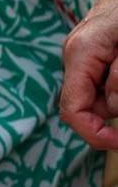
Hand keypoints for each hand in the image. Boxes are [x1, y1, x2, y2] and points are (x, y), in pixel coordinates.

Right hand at [61, 0, 117, 151]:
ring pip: (100, 96)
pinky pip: (104, 82)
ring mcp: (83, 54)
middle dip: (116, 109)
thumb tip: (113, 107)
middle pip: (89, 106)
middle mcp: (75, 55)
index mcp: (80, 53)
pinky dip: (117, 84)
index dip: (95, 134)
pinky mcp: (94, 53)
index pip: (73, 110)